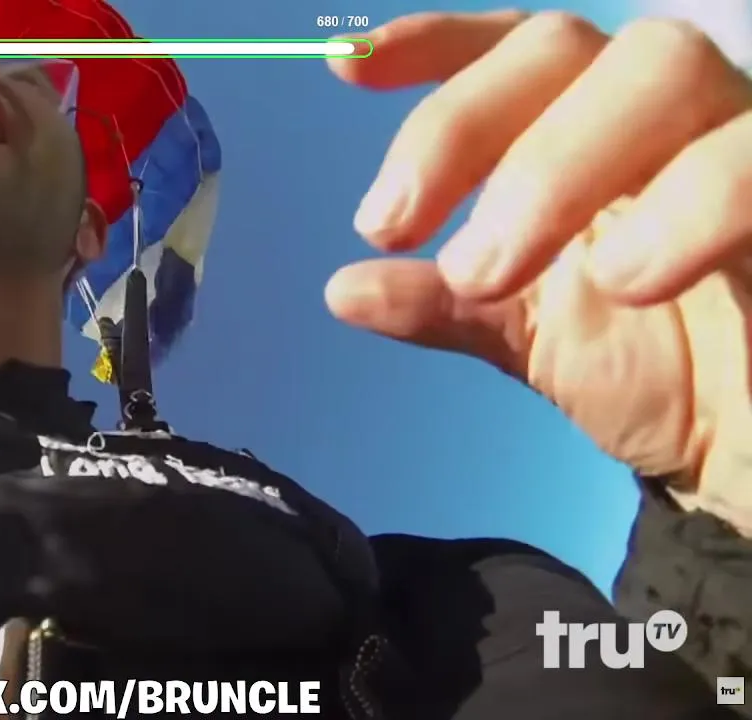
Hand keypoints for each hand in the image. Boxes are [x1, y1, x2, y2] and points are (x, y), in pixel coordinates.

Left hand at [322, 11, 751, 533]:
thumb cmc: (656, 371)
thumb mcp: (529, 338)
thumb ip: (444, 306)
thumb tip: (343, 291)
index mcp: (587, 131)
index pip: (517, 50)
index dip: (436, 44)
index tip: (347, 70)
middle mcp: (663, 114)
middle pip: (566, 45)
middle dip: (465, 127)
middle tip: (392, 226)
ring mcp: (742, 138)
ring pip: (667, 69)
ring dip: (556, 165)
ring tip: (492, 276)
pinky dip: (691, 202)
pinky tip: (626, 280)